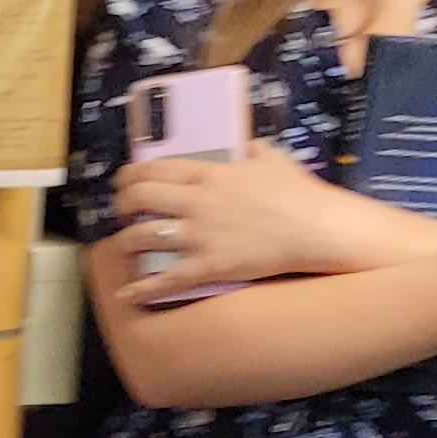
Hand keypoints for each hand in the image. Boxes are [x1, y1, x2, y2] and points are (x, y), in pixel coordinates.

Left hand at [111, 149, 421, 303]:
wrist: (315, 229)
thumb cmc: (298, 193)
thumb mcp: (273, 158)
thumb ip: (252, 149)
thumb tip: (245, 144)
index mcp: (210, 174)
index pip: (155, 168)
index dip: (130, 174)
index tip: (123, 180)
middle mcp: (197, 202)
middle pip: (140, 198)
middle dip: (121, 204)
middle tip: (120, 210)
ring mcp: (199, 236)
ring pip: (143, 236)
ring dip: (124, 241)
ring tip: (121, 244)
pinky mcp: (208, 266)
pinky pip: (166, 279)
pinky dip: (142, 288)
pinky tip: (126, 293)